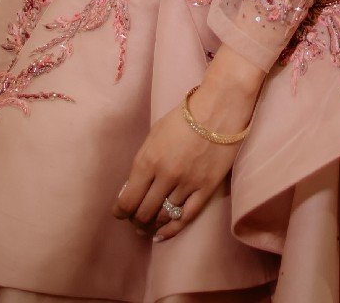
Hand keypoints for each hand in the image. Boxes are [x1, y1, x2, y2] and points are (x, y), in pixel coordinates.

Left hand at [112, 61, 256, 240]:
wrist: (220, 107)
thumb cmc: (184, 116)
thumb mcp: (155, 133)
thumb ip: (143, 162)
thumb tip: (132, 187)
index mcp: (148, 159)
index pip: (127, 200)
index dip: (120, 211)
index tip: (120, 212)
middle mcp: (165, 175)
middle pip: (143, 213)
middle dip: (136, 220)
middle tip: (135, 220)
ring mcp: (187, 184)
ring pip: (163, 217)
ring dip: (153, 224)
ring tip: (148, 225)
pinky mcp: (206, 188)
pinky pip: (186, 217)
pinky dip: (171, 229)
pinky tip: (162, 233)